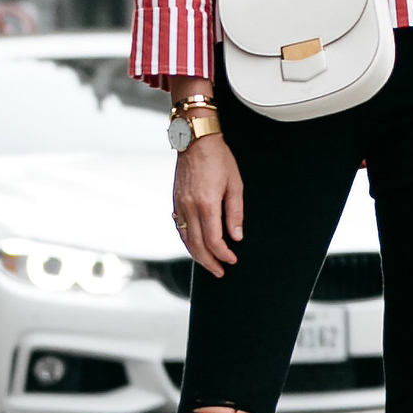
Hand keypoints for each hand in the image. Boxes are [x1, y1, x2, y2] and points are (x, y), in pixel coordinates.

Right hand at [173, 135, 243, 277]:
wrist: (195, 140)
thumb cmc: (219, 158)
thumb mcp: (235, 185)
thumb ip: (235, 213)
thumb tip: (236, 236)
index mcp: (207, 204)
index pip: (214, 240)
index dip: (224, 254)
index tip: (232, 259)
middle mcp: (190, 207)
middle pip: (198, 246)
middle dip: (209, 262)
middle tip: (220, 272)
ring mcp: (180, 205)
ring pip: (186, 239)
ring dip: (197, 256)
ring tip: (208, 264)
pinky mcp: (175, 201)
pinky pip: (180, 228)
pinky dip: (187, 241)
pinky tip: (195, 246)